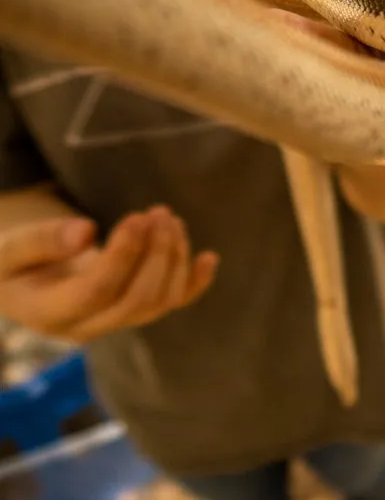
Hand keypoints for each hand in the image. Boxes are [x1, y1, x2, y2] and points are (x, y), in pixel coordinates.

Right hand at [0, 205, 218, 342]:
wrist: (21, 280)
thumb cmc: (13, 260)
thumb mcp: (9, 248)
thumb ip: (41, 241)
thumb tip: (86, 232)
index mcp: (49, 312)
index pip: (98, 290)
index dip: (123, 254)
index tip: (137, 217)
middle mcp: (85, 327)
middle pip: (137, 299)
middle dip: (156, 253)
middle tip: (159, 212)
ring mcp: (113, 324)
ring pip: (160, 302)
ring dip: (174, 258)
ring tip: (169, 217)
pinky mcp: (133, 313)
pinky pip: (172, 305)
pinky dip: (196, 283)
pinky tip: (210, 257)